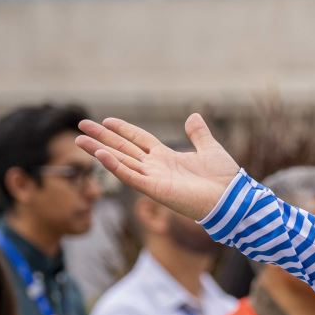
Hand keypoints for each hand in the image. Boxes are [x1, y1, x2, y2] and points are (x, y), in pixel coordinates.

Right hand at [75, 114, 239, 222]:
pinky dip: (115, 166)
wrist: (233, 198)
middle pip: (123, 149)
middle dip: (102, 138)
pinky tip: (101, 154)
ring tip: (80, 140)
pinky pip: (131, 176)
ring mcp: (154, 179)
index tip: (106, 120)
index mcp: (167, 157)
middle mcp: (156, 167)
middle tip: (81, 127)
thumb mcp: (210, 149)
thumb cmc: (225, 179)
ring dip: (100, 151)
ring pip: (121, 162)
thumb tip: (194, 116)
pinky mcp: (155, 190)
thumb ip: (199, 134)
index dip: (123, 130)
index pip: (139, 140)